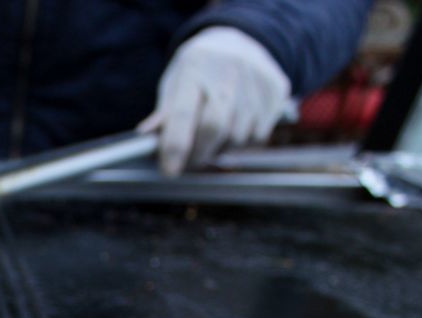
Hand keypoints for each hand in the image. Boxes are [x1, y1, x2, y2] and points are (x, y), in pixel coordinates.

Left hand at [139, 26, 290, 176]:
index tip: (169, 171)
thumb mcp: (174, 83)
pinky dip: (243, 140)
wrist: (236, 42)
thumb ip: (164, 113)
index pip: (183, 113)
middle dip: (198, 154)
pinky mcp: (276, 90)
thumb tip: (145, 139)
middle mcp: (228, 70)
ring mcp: (256, 79)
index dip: (175, 146)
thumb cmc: (197, 71)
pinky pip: (258, 135)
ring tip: (213, 134)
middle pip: (213, 128)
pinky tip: (235, 124)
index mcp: (195, 67)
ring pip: (237, 137)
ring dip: (221, 147)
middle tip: (189, 161)